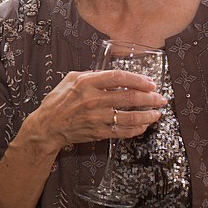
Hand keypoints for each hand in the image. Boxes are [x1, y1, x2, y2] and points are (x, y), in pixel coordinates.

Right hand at [27, 68, 165, 150]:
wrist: (47, 126)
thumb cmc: (57, 102)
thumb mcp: (70, 79)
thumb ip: (92, 75)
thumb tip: (113, 76)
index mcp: (86, 83)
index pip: (119, 77)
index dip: (138, 79)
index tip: (150, 82)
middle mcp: (93, 100)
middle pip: (130, 96)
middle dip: (150, 97)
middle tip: (160, 98)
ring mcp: (97, 117)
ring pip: (130, 116)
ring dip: (148, 114)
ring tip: (157, 113)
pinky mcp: (99, 132)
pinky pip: (123, 131)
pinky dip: (137, 128)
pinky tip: (143, 125)